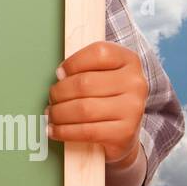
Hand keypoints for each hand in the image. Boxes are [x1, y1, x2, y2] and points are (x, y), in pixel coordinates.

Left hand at [46, 40, 147, 165]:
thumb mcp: (102, 72)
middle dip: (59, 92)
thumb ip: (84, 67)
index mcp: (129, 61)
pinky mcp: (126, 132)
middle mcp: (135, 83)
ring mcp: (133, 108)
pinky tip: (55, 130)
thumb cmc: (107, 95)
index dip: (73, 63)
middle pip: (85, 83)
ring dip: (59, 113)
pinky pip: (87, 131)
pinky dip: (64, 131)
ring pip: (83, 109)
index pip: (99, 53)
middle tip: (51, 98)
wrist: (125, 129)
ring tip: (51, 114)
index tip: (59, 73)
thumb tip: (61, 75)